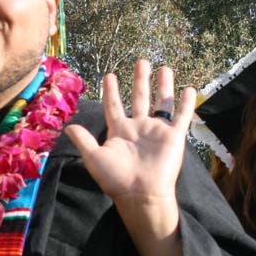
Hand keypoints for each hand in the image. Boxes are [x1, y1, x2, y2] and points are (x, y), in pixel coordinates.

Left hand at [65, 61, 195, 204]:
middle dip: (140, 80)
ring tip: (164, 68)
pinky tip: (188, 88)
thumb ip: (83, 140)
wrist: (141, 194)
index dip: (111, 91)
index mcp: (119, 131)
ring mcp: (157, 131)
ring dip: (163, 86)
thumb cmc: (116, 179)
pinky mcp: (173, 137)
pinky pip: (181, 116)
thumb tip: (66, 127)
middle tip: (141, 62)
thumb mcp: (94, 157)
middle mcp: (138, 128)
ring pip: (161, 102)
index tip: (109, 75)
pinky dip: (185, 103)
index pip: (114, 105)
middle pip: (139, 98)